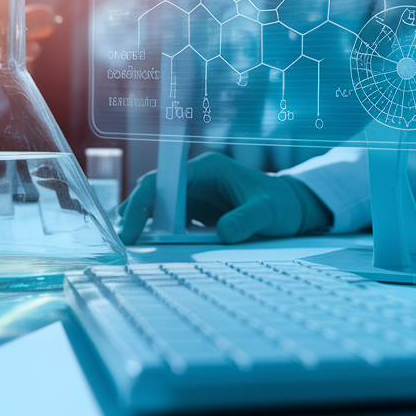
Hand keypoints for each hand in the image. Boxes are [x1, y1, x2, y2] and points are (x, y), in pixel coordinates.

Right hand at [0, 0, 58, 84]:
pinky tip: (3, 60)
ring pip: (36, 45)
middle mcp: (0, 19)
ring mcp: (1, 45)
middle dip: (40, 17)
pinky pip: (22, 68)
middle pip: (43, 16)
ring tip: (11, 44)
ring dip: (29, 44)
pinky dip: (17, 64)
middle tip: (32, 20)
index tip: (11, 2)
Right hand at [117, 153, 332, 244]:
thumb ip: (246, 220)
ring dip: (143, 223)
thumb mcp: (266, 212)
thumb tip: (224, 234)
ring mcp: (195, 196)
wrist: (291, 208)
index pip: (164, 180)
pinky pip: (171, 220)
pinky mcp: (198, 212)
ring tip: (127, 244)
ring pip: (159, 206)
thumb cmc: (279, 204)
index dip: (143, 200)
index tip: (131, 224)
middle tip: (123, 240)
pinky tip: (146, 246)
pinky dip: (158, 232)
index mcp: (206, 169)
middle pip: (155, 193)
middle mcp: (196, 179)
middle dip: (135, 213)